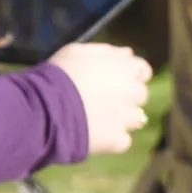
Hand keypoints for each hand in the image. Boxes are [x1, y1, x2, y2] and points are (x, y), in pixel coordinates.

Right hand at [47, 40, 152, 156]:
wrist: (47, 107)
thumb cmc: (60, 74)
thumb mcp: (78, 52)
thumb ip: (107, 52)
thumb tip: (127, 54)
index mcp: (125, 68)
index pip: (143, 70)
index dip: (132, 75)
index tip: (120, 79)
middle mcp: (133, 92)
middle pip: (140, 95)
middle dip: (127, 96)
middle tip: (105, 100)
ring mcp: (127, 118)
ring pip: (136, 119)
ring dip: (123, 119)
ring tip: (100, 119)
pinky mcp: (118, 140)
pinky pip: (123, 140)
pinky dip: (112, 139)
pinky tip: (96, 135)